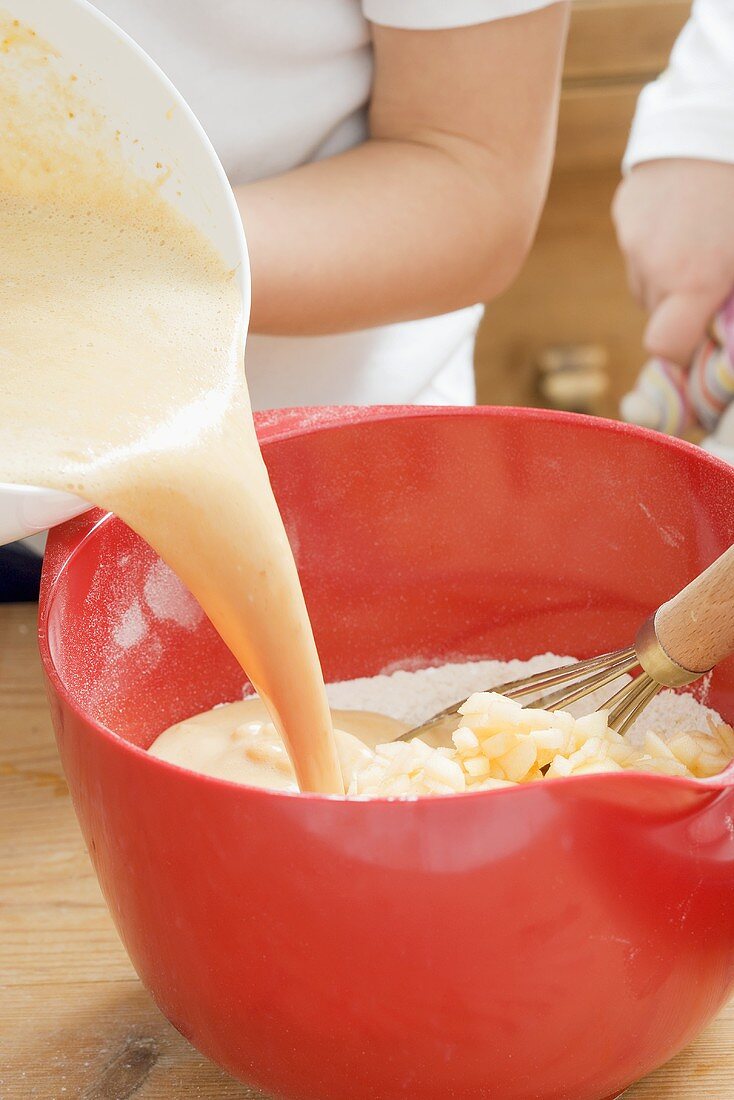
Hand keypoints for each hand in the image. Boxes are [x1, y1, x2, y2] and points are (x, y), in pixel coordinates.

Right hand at [613, 159, 733, 364]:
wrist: (724, 112)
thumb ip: (731, 300)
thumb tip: (722, 336)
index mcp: (694, 281)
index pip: (663, 346)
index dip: (681, 349)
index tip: (701, 338)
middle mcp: (654, 265)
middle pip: (655, 312)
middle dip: (681, 305)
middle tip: (713, 274)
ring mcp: (632, 237)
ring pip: (644, 278)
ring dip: (666, 273)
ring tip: (698, 237)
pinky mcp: (624, 210)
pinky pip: (636, 245)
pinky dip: (656, 241)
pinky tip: (683, 212)